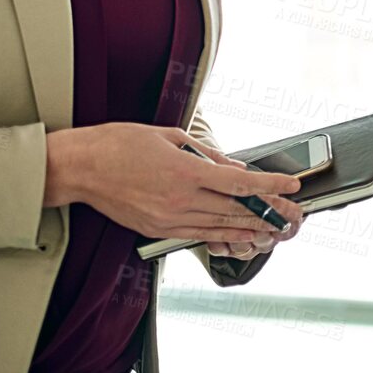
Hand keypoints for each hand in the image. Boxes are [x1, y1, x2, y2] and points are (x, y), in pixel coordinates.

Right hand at [44, 124, 301, 242]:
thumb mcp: (171, 136)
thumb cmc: (119, 144)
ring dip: (250, 229)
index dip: (270, 185)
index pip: (240, 182)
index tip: (291, 186)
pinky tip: (238, 236)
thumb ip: (207, 154)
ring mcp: (167, 218)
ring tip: (274, 229)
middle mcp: (179, 199)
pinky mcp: (156, 229)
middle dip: (268, 212)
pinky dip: (221, 235)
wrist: (80, 168)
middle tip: (292, 213)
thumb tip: (233, 165)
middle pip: (235, 209)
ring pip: (218, 226)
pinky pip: (196, 234)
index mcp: (185, 172)